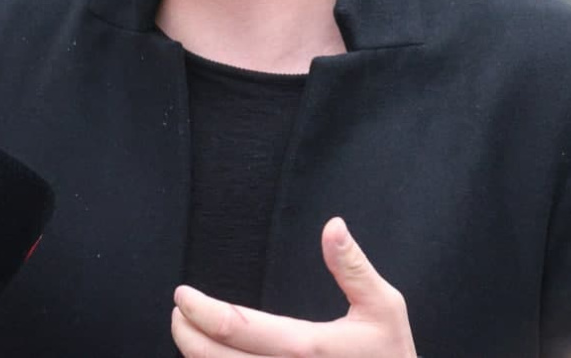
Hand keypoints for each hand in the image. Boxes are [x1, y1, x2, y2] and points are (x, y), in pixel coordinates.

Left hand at [171, 216, 418, 356]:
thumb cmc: (391, 356)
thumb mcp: (384, 308)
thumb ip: (353, 267)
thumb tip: (332, 225)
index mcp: (308, 348)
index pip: (239, 330)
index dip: (202, 312)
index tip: (182, 296)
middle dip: (187, 337)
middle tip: (179, 314)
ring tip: (191, 334)